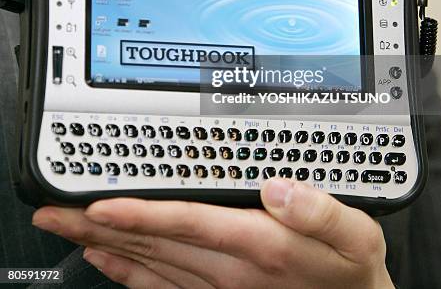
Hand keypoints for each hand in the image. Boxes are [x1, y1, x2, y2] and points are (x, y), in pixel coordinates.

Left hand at [32, 179, 393, 288]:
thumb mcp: (356, 236)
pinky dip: (128, 274)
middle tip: (59, 213)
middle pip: (154, 243)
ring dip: (105, 246)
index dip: (138, 213)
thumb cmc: (349, 272)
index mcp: (259, 243)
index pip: (185, 223)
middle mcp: (230, 267)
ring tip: (69, 231)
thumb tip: (278, 188)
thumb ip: (318, 210)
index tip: (99, 203)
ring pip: (150, 264)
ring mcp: (220, 286)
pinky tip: (107, 262)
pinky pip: (162, 286)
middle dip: (101, 227)